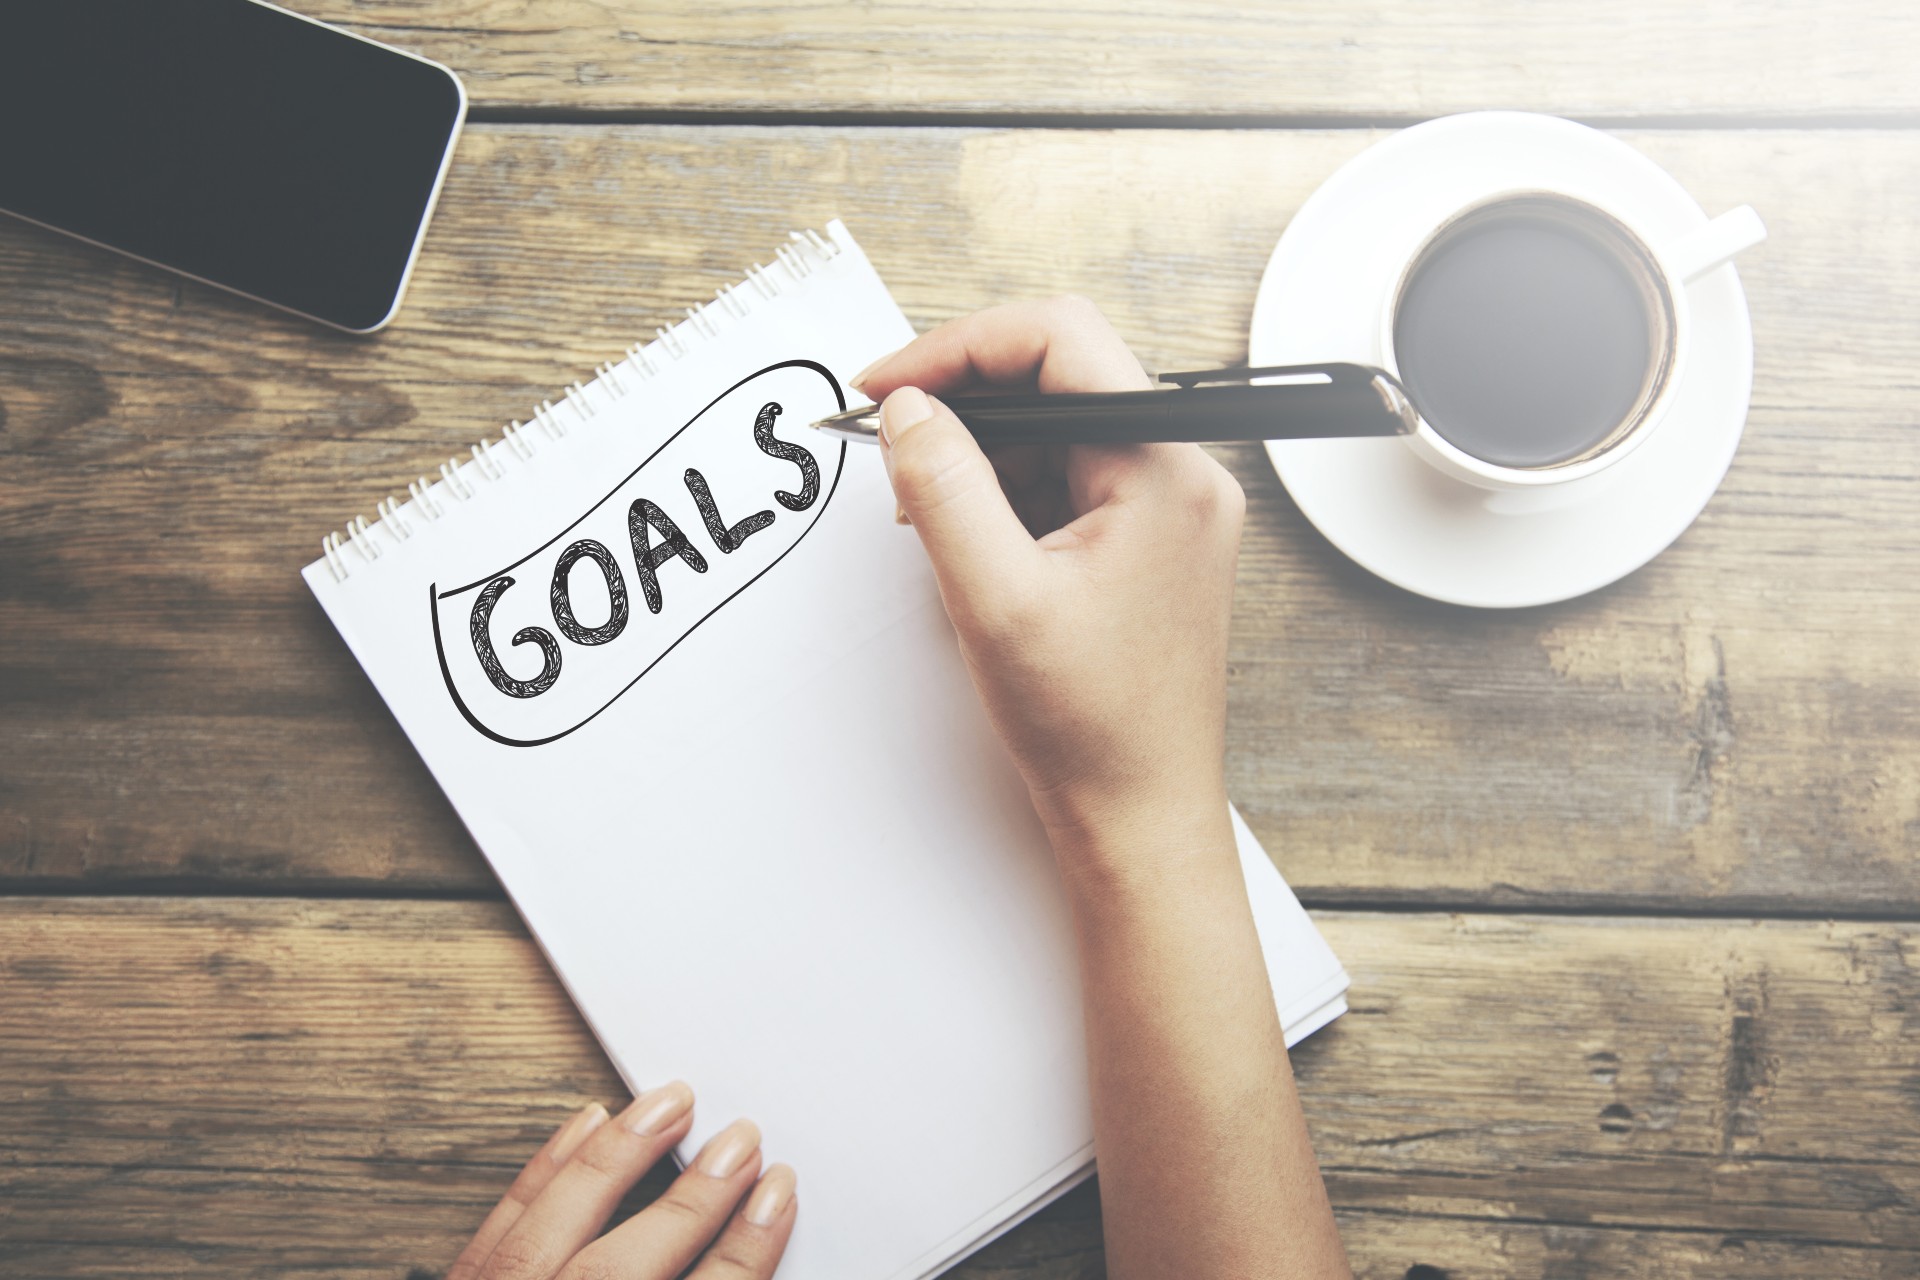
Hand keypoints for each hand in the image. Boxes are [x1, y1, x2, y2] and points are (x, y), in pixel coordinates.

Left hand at [448, 1084, 795, 1279]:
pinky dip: (546, 1169)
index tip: (779, 1197)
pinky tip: (585, 1122)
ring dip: (622, 1156)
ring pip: (558, 1223)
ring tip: (671, 1103)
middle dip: (694, 1198)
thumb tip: (743, 1246)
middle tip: (742, 1140)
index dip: (745, 1250)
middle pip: (627, 1263)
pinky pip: (501, 1222)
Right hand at [855, 296, 1245, 870]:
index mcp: (1164, 469)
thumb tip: (908, 409)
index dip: (958, 348)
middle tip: (893, 449)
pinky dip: (1008, 495)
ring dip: (982, 455)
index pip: (1059, 338)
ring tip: (930, 518)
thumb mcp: (993, 598)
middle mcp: (1183, 472)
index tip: (887, 389)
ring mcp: (1170, 507)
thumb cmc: (1090, 727)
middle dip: (965, 404)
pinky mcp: (1149, 540)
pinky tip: (974, 546)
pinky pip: (1068, 478)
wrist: (1139, 815)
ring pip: (1057, 429)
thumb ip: (943, 487)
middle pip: (1059, 375)